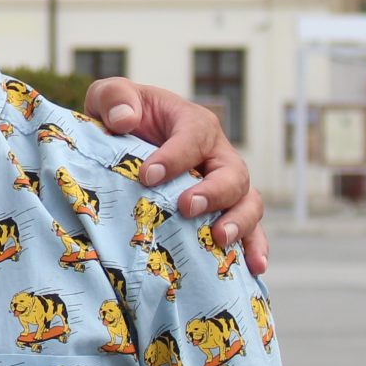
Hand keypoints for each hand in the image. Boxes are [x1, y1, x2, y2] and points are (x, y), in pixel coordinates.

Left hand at [81, 81, 268, 272]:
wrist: (128, 142)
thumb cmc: (123, 118)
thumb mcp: (110, 97)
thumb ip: (114, 98)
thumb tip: (124, 120)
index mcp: (192, 123)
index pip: (193, 136)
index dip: (174, 157)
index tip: (147, 176)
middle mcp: (217, 154)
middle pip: (233, 172)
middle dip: (214, 192)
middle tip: (186, 208)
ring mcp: (224, 185)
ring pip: (249, 201)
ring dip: (240, 222)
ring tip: (220, 239)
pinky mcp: (224, 211)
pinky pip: (251, 230)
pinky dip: (256, 247)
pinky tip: (254, 268)